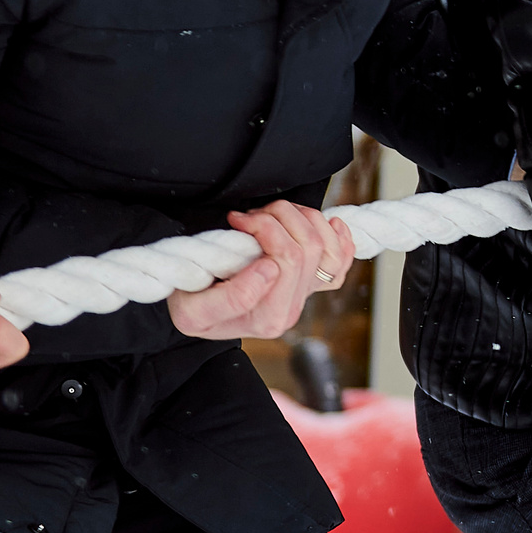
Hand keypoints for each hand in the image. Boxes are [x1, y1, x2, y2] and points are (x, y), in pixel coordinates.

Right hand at [168, 201, 357, 341]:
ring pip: (326, 247)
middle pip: (308, 248)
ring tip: (269, 215)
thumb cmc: (190, 306)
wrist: (196, 312)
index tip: (237, 221)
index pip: (286, 259)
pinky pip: (341, 261)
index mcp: (267, 318)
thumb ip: (231, 297)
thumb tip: (270, 268)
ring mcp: (304, 297)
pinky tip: (330, 223)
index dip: (265, 229)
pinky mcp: (310, 285)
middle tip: (249, 215)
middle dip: (279, 217)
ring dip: (301, 218)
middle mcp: (290, 309)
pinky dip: (340, 238)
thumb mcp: (191, 310)